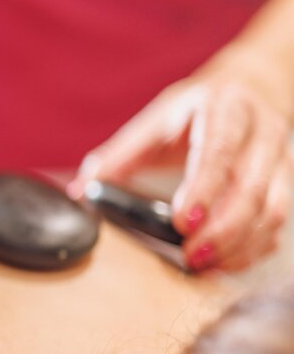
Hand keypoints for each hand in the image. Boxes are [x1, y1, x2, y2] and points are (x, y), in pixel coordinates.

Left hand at [69, 46, 293, 270]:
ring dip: (240, 244)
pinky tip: (226, 262)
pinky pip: (279, 223)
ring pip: (273, 208)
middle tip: (191, 255)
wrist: (249, 89)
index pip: (218, 151)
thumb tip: (80, 191)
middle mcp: (261, 132)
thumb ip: (119, 156)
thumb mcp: (155, 121)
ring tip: (203, 265)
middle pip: (251, 186)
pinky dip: (255, 247)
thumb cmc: (194, 111)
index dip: (203, 189)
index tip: (181, 222)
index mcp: (224, 109)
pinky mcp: (286, 183)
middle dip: (222, 228)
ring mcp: (280, 159)